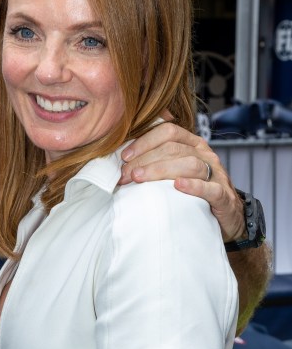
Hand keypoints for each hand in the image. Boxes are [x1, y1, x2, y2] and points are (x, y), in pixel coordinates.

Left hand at [119, 122, 243, 241]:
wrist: (227, 216)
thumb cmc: (194, 192)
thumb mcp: (175, 172)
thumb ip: (156, 162)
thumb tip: (122, 160)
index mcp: (192, 145)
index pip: (168, 131)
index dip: (144, 141)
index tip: (124, 157)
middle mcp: (205, 155)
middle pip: (173, 148)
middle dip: (145, 160)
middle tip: (125, 174)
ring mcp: (216, 174)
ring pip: (189, 164)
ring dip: (160, 170)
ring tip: (139, 178)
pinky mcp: (223, 196)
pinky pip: (210, 188)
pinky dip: (193, 186)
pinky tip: (177, 186)